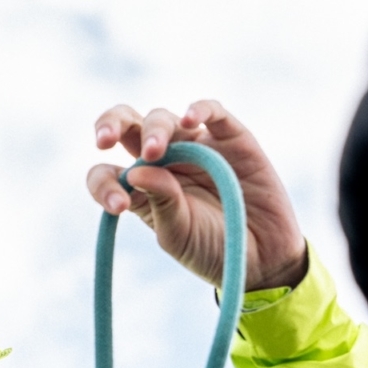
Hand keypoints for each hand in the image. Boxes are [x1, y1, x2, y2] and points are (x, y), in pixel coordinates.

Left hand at [88, 101, 307, 291]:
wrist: (263, 258)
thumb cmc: (213, 250)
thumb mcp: (180, 235)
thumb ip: (160, 204)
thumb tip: (134, 171)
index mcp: (141, 188)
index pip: (107, 172)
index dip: (104, 183)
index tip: (119, 207)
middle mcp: (162, 161)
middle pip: (126, 127)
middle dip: (110, 125)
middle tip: (105, 141)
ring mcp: (195, 146)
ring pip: (162, 118)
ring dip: (153, 129)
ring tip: (154, 152)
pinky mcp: (230, 137)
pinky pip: (212, 112)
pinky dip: (199, 109)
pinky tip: (189, 119)